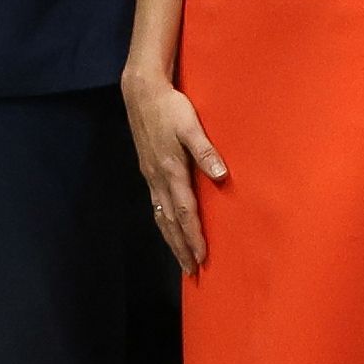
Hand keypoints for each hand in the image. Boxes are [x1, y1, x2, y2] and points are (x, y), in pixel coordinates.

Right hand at [125, 66, 223, 273]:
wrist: (141, 92)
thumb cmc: (170, 107)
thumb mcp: (191, 125)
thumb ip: (206, 151)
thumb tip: (222, 176)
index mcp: (172, 170)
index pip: (185, 211)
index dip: (194, 236)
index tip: (202, 257)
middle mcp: (159, 178)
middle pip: (171, 221)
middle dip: (181, 247)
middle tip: (192, 271)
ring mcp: (151, 175)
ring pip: (161, 216)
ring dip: (171, 239)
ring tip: (180, 258)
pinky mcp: (148, 170)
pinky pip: (156, 205)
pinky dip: (163, 223)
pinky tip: (167, 227)